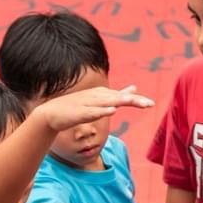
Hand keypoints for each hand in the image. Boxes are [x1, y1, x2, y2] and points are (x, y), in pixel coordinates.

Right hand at [33, 85, 152, 133]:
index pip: (122, 96)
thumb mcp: (99, 101)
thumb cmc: (75, 108)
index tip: (151, 104)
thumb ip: (117, 95)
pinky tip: (112, 110)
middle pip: (118, 98)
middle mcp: (96, 96)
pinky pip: (92, 111)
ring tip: (134, 102)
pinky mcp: (79, 112)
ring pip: (107, 102)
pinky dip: (102, 110)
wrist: (51, 114)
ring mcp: (87, 103)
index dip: (137, 100)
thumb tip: (134, 88)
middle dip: (134, 100)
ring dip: (121, 101)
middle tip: (150, 104)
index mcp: (102, 94)